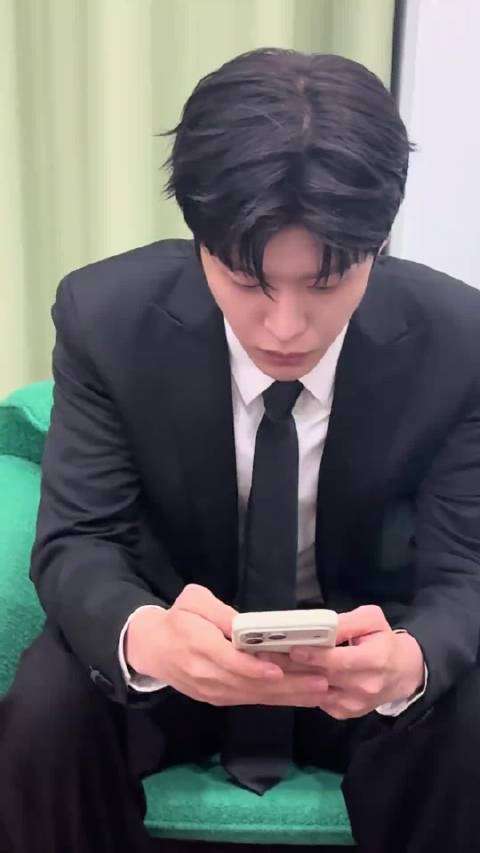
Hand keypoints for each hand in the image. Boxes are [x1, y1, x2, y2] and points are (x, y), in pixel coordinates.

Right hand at [124, 584, 328, 706]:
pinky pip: (250, 700)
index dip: (253, 668)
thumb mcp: (192, 600)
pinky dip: (277, 699)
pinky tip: (300, 696)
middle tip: (320, 682)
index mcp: (198, 646)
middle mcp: (206, 675)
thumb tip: (244, 625)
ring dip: (288, 696)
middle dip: (287, 685)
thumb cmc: (177, 619)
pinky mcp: (218, 699)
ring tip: (319, 691)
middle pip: (249, 684)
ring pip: (253, 696)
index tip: (278, 670)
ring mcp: (212, 691)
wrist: (152, 648)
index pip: (229, 661)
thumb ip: (218, 612)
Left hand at [256, 605, 424, 719]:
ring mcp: (353, 704)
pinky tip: (284, 677)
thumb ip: (347, 623)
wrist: (403, 673)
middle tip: (265, 655)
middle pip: (322, 677)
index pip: (338, 660)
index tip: (291, 647)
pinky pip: (317, 701)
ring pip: (315, 692)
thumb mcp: (372, 621)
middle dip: (292, 666)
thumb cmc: (384, 641)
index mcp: (374, 661)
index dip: (314, 655)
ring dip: (290, 679)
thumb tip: (321, 626)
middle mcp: (363, 687)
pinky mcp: (344, 713)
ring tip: (267, 665)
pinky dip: (300, 689)